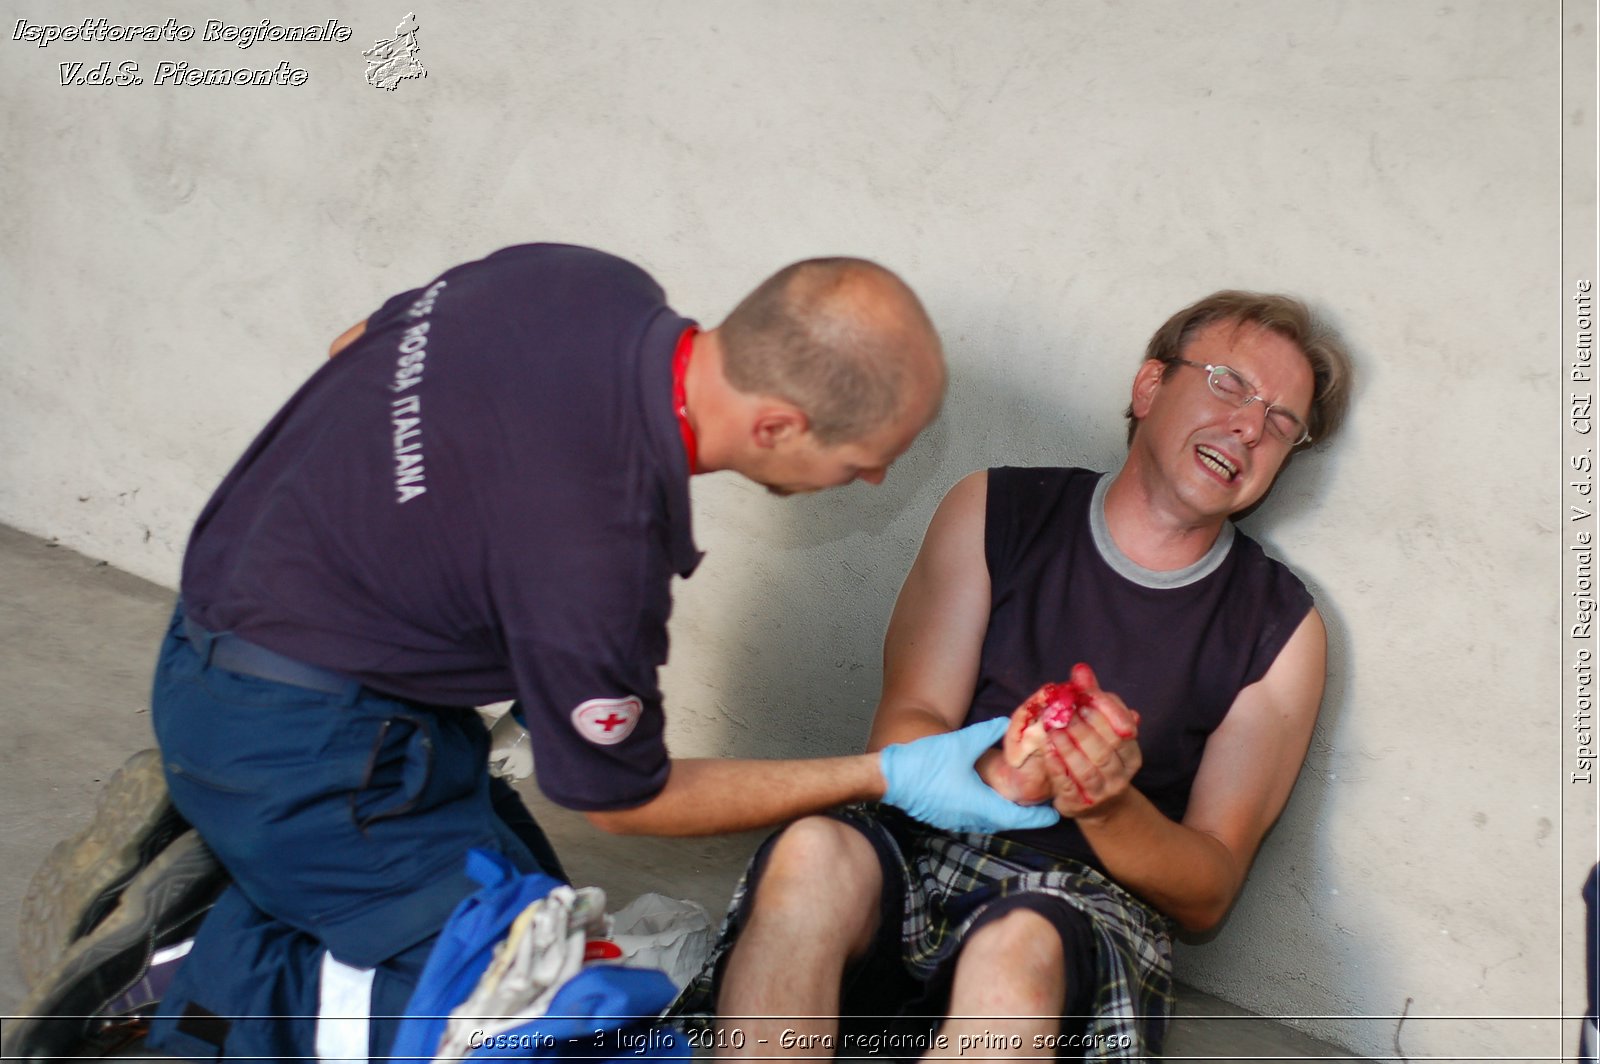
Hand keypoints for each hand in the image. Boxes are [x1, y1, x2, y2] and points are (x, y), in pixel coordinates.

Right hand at [880, 718, 1060, 832]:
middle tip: (1041, 803)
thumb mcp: (960, 744)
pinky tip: (988, 798)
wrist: (889, 777)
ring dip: (1004, 813)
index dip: (1039, 816)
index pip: (1018, 818)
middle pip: (1006, 821)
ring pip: (989, 821)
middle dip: (1025, 814)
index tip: (1055, 813)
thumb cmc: (923, 764)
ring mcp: (956, 821)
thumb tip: (1008, 723)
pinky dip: (987, 811)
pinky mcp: (945, 818)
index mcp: (979, 804)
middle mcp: (970, 818)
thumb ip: (987, 734)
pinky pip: (974, 819)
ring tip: (1019, 800)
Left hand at [1040, 665, 1141, 819]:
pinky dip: (1057, 766)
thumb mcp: (1102, 729)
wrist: (1101, 805)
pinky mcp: (1080, 804)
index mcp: (1132, 756)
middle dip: (1083, 730)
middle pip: (1104, 750)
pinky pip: (1068, 785)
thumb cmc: (1101, 758)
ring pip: (1087, 769)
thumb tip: (1081, 669)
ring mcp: (1102, 793)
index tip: (1083, 700)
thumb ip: (1092, 700)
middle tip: (1063, 712)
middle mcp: (1121, 776)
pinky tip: (1047, 750)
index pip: (1123, 732)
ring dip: (1068, 748)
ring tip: (1053, 729)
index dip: (1104, 715)